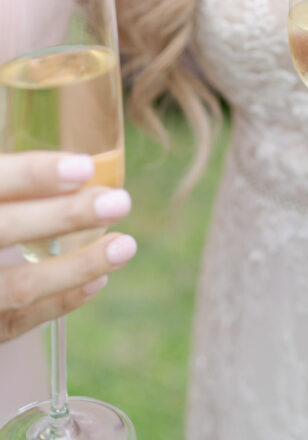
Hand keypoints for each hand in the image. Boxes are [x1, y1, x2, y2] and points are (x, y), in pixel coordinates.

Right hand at [0, 152, 136, 343]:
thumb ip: (6, 176)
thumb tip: (60, 155)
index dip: (32, 174)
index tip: (83, 167)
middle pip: (1, 230)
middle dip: (63, 217)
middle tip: (119, 201)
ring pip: (14, 288)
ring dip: (75, 267)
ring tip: (124, 245)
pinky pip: (14, 323)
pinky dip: (58, 303)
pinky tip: (96, 280)